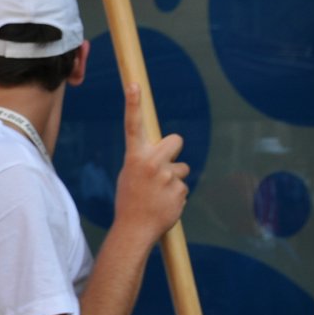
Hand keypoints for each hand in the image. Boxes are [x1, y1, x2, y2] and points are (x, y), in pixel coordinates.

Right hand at [115, 84, 189, 245]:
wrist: (134, 229)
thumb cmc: (130, 200)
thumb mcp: (130, 175)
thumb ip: (145, 160)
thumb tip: (166, 153)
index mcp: (134, 157)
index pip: (133, 126)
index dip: (133, 104)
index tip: (134, 85)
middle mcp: (151, 163)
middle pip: (175, 140)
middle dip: (174, 149)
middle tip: (164, 166)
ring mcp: (167, 176)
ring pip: (182, 168)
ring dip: (174, 178)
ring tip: (159, 194)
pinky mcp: (180, 190)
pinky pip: (183, 186)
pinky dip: (176, 195)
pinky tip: (164, 204)